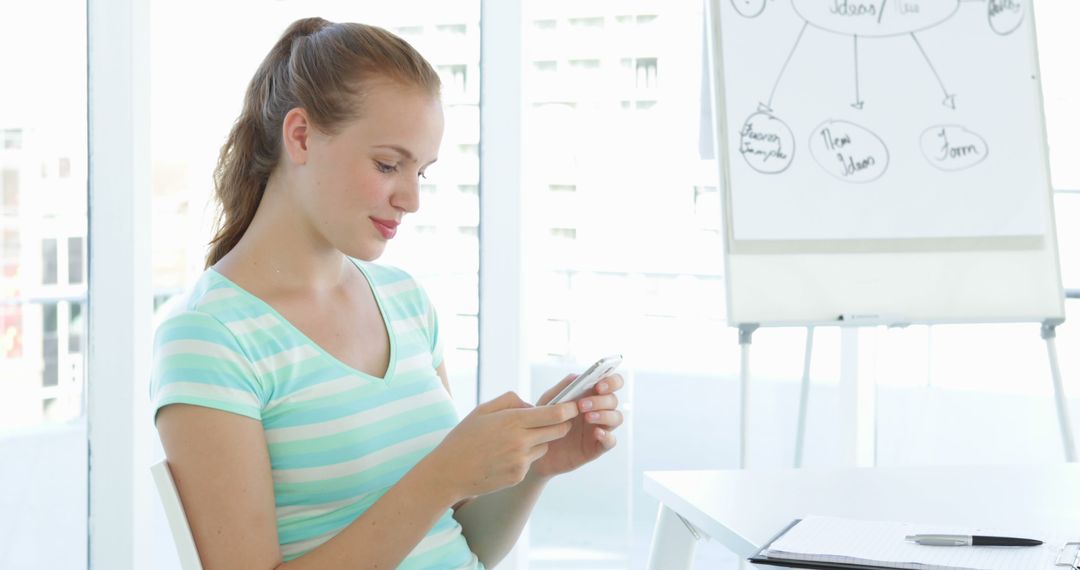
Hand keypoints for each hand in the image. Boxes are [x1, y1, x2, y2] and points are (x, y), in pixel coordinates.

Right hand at [425, 392, 578, 499]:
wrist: (449, 472)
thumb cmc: (464, 437)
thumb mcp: (483, 410)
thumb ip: (511, 400)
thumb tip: (532, 405)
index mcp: (512, 421)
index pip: (554, 414)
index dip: (569, 409)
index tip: (576, 404)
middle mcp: (520, 441)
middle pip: (558, 431)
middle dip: (562, 424)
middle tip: (558, 419)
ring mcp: (521, 461)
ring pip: (545, 446)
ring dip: (539, 440)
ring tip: (516, 439)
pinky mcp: (519, 475)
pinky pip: (531, 461)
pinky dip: (525, 456)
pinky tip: (504, 455)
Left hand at [528, 373, 623, 478]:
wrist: (536, 448)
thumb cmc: (545, 421)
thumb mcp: (549, 402)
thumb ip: (563, 388)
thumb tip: (577, 376)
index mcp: (590, 395)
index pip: (612, 383)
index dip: (611, 381)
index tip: (599, 386)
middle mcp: (599, 410)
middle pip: (613, 400)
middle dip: (601, 401)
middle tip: (582, 405)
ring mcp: (600, 428)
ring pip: (617, 418)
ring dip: (605, 415)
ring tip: (587, 417)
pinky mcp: (598, 446)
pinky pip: (611, 441)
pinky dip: (607, 436)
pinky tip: (596, 433)